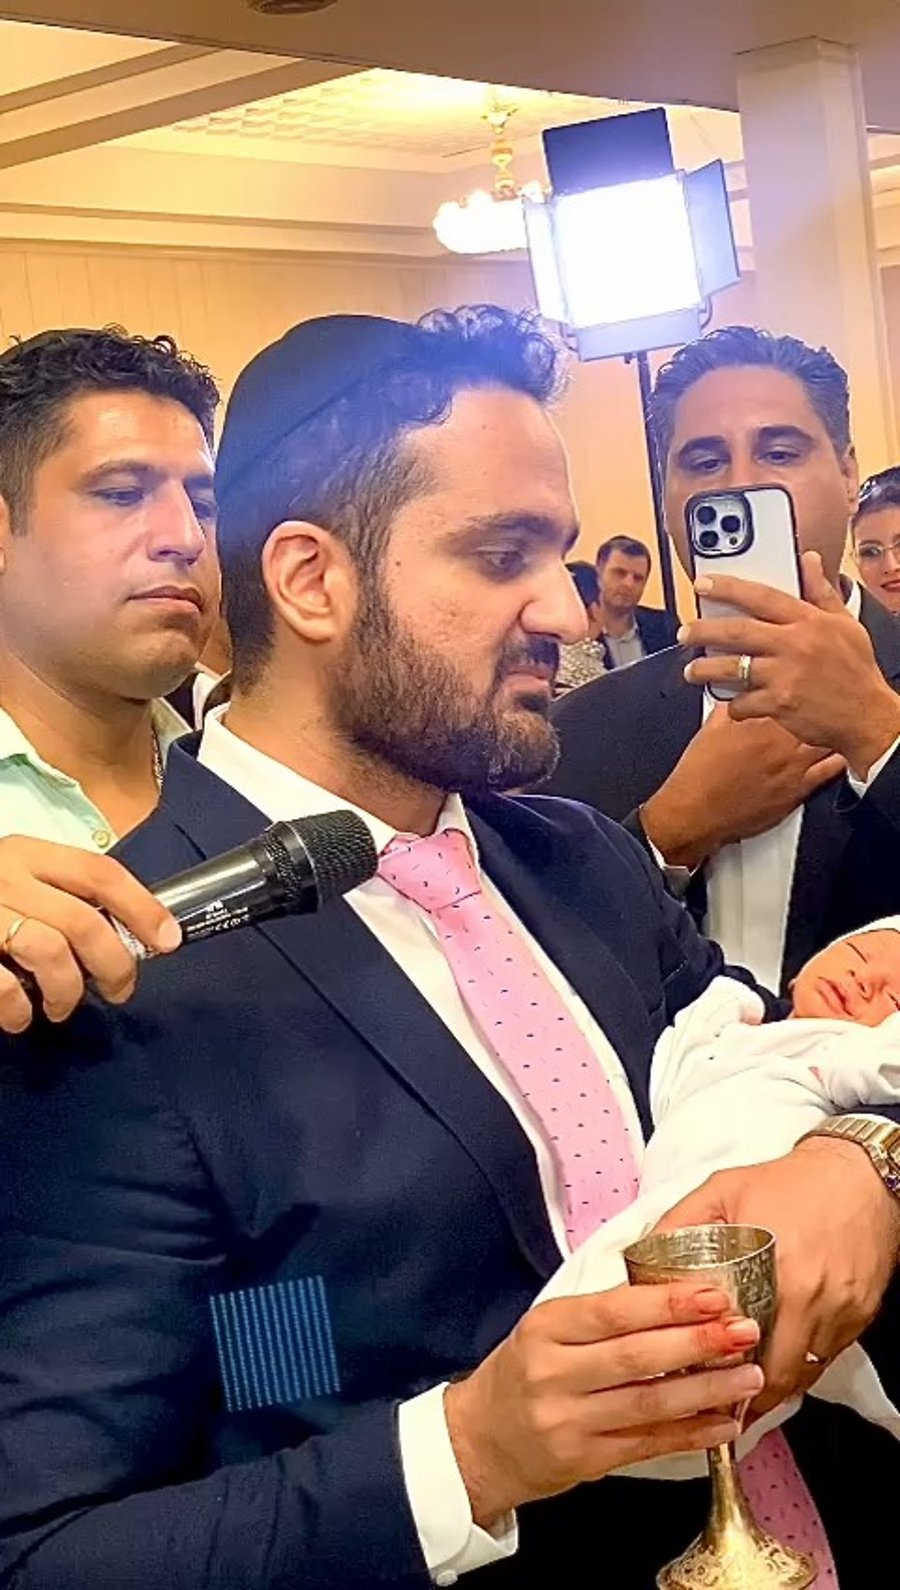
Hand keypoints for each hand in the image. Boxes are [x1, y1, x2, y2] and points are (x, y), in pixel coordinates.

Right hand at [0, 837, 180, 1032]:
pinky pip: (2, 984)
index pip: (100, 873)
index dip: (142, 908)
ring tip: (60, 1007)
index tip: (169, 941)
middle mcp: (5, 874)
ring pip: (48, 950)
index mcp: (29, 853)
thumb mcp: (20, 882)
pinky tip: (18, 1017)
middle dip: (114, 964)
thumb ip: (64, 899)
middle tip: (119, 991)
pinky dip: (18, 1009)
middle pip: (82, 920)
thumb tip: (132, 938)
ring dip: (67, 990)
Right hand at [445, 1283, 762, 1526]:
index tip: (713, 1294)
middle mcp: (554, 1374)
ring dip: (706, 1389)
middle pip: (636, 1357)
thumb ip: (602, 1317)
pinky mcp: (585, 1461)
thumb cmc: (524, 1373)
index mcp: (546, 1328)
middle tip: (743, 1330)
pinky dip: (691, 1433)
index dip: (667, 1303)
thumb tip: (678, 1295)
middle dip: (698, 1342)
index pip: (613, 1310)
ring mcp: (569, 1421)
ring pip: (649, 1404)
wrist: (481, 1441)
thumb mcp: (547, 1330)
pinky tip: (725, 1422)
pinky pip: (648, 1444)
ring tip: (748, 1375)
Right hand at [641, 704, 844, 870]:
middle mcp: (783, 742)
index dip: (803, 685)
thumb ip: (730, 704)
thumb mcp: (711, 727)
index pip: (794, 694)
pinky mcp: (799, 790)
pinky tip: (839, 750)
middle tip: (830, 699)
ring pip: (831, 739)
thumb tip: (739, 689)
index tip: (804, 682)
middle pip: (818, 715)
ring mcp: (794, 767)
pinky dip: (840, 756)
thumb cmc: (700, 774)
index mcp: (761, 721)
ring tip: (838, 722)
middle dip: (824, 705)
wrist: (697, 812)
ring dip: (835, 729)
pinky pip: (832, 769)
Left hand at [656, 1137, 899, 1415]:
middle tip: (717, 1401)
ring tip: (743, 1390)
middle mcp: (815, 1301)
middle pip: (779, 1375)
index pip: (746, 1346)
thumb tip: (641, 1256)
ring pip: (806, 1373)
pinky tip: (779, 1360)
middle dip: (748, 1394)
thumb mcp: (723, 1189)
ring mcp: (842, 1313)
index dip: (720, 1373)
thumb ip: (679, 1222)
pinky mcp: (862, 1316)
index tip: (695, 1384)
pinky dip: (802, 1364)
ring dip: (775, 1384)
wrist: (860, 1173)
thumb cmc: (792, 1181)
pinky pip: (828, 1356)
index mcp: (778, 1272)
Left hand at [680, 553, 899, 776]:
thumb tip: (810, 561)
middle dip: (704, 630)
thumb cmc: (856, 672)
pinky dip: (733, 704)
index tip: (704, 584)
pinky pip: (743, 702)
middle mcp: (795, 645)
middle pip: (738, 631)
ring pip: (733, 668)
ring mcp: (786, 675)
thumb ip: (822, 592)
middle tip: (686, 631)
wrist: (867, 717)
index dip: (728, 588)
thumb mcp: (845, 625)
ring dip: (706, 669)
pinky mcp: (780, 704)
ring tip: (692, 670)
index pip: (762, 596)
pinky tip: (732, 703)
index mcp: (809, 622)